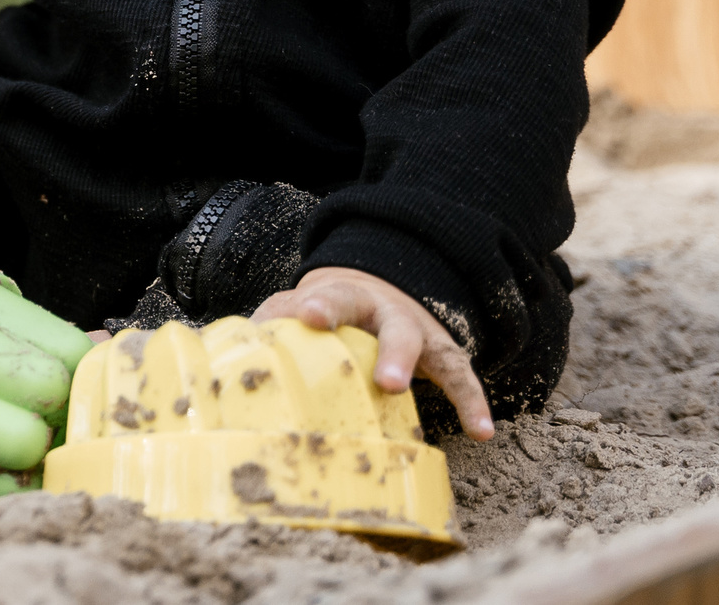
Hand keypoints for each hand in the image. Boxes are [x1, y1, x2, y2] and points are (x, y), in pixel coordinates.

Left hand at [252, 266, 493, 439]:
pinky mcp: (444, 356)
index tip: (309, 316)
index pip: (335, 298)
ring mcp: (420, 334)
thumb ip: (275, 318)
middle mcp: (389, 313)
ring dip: (437, 379)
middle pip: (395, 328)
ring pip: (434, 351)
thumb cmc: (331, 309)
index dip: (323, 307)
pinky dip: (474, 403)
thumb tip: (236, 344)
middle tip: (386, 381)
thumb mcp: (302, 303)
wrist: (380, 286)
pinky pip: (462, 379)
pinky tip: (482, 432)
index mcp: (349, 298)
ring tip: (430, 407)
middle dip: (393, 354)